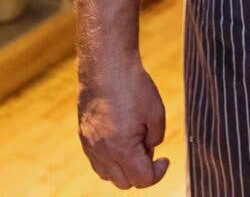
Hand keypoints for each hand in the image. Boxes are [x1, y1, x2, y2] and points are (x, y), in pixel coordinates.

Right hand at [78, 61, 168, 188]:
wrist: (106, 66)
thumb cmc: (134, 86)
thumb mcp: (156, 112)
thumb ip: (155, 138)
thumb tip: (150, 149)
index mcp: (122, 149)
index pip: (142, 180)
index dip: (158, 173)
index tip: (166, 160)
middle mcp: (103, 153)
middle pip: (125, 182)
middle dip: (141, 171)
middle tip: (149, 146)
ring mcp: (90, 146)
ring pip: (109, 175)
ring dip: (124, 168)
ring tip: (135, 142)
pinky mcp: (83, 137)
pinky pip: (97, 162)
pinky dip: (111, 160)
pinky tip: (120, 139)